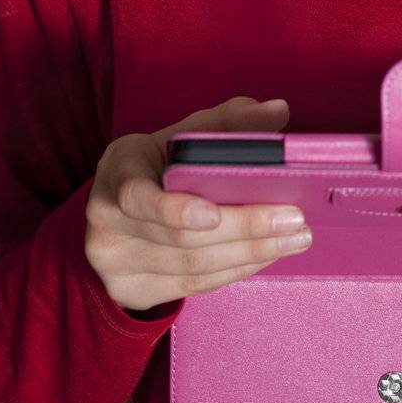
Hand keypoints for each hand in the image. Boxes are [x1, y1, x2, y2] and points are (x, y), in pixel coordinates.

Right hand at [84, 95, 313, 313]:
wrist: (118, 204)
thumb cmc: (160, 161)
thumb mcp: (185, 132)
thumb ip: (231, 120)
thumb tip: (278, 112)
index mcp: (119, 169)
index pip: (138, 196)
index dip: (175, 210)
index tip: (215, 214)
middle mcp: (107, 220)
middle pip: (180, 238)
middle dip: (244, 229)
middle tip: (293, 220)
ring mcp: (114, 262)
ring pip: (192, 266)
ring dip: (250, 254)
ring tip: (294, 238)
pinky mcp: (130, 291)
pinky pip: (192, 286)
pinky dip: (235, 271)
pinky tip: (265, 256)